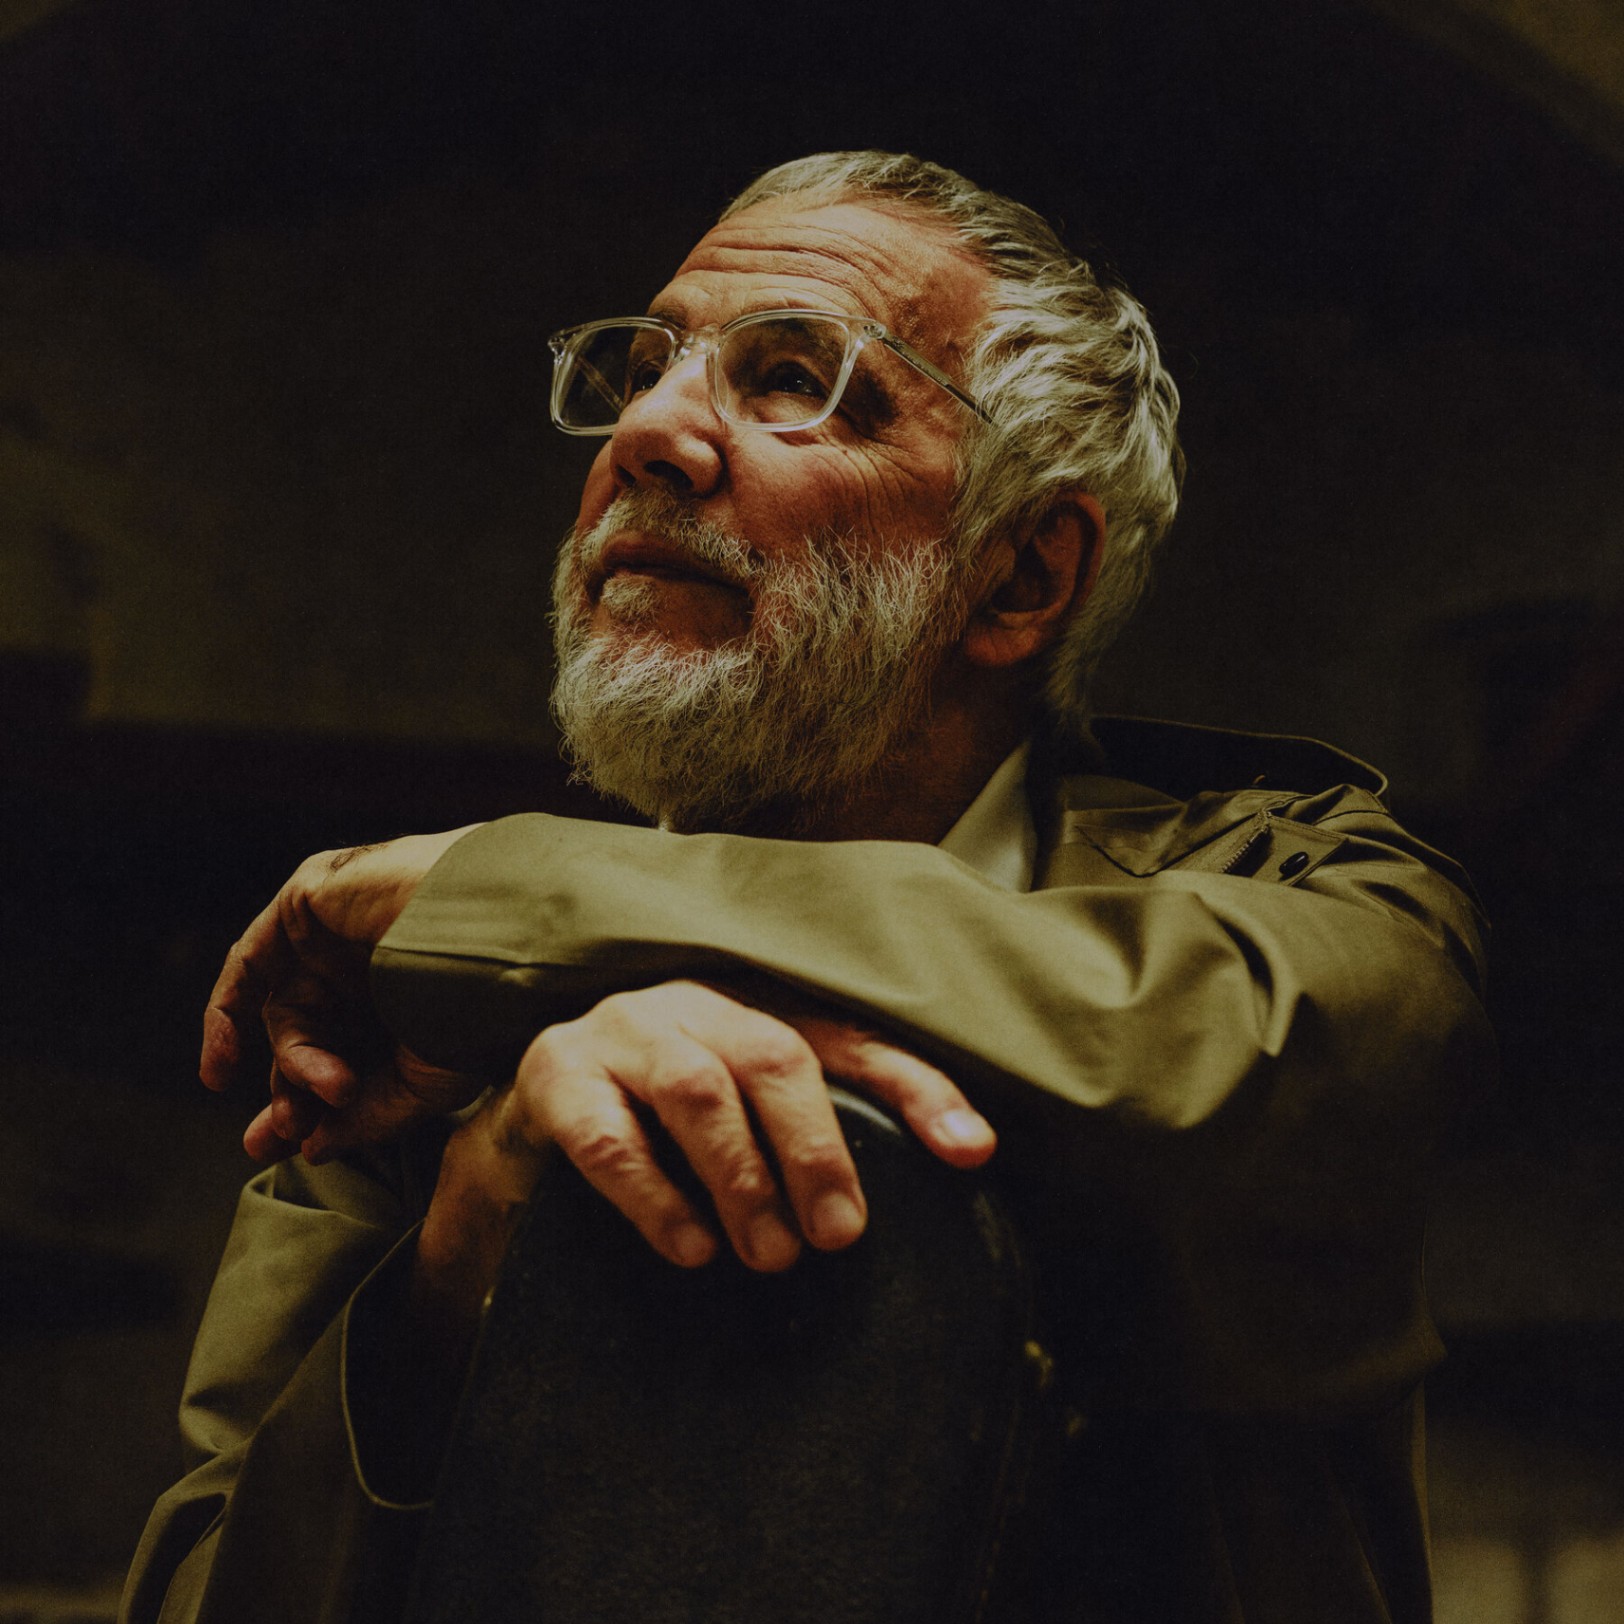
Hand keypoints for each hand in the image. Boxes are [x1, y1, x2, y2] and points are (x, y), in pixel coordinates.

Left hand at [201, 828, 482, 1162]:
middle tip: (277, 1140)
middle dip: (291, 1093)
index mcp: (414, 996)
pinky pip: (252, 960)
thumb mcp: (423, 1083)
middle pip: (313, 1035)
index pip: (353, 1050)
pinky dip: (227, 1013)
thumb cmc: (476, 1004)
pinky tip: (220, 1069)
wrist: (486, 936)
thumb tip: (312, 1149)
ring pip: (291, 1009)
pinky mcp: (312, 899)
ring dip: (291, 1064)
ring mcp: (344, 931)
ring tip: (306, 1100)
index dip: (321, 1106)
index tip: (304, 1150)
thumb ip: (366, 1117)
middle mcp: (378, 961)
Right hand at [414, 980, 996, 1321]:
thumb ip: (830, 1142)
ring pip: (697, 1085)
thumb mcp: (753, 1124)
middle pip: (775, 1053)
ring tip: (769, 1252)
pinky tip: (690, 1245)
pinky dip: (655, 1195)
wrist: (536, 1112)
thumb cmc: (667, 1120)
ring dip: (741, 1175)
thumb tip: (960, 1164)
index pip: (855, 1040)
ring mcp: (625, 1031)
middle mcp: (698, 1003)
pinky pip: (608, 1131)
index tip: (971, 1151)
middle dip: (816, 1147)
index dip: (918, 1089)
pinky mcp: (557, 1072)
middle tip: (837, 1236)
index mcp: (759, 1009)